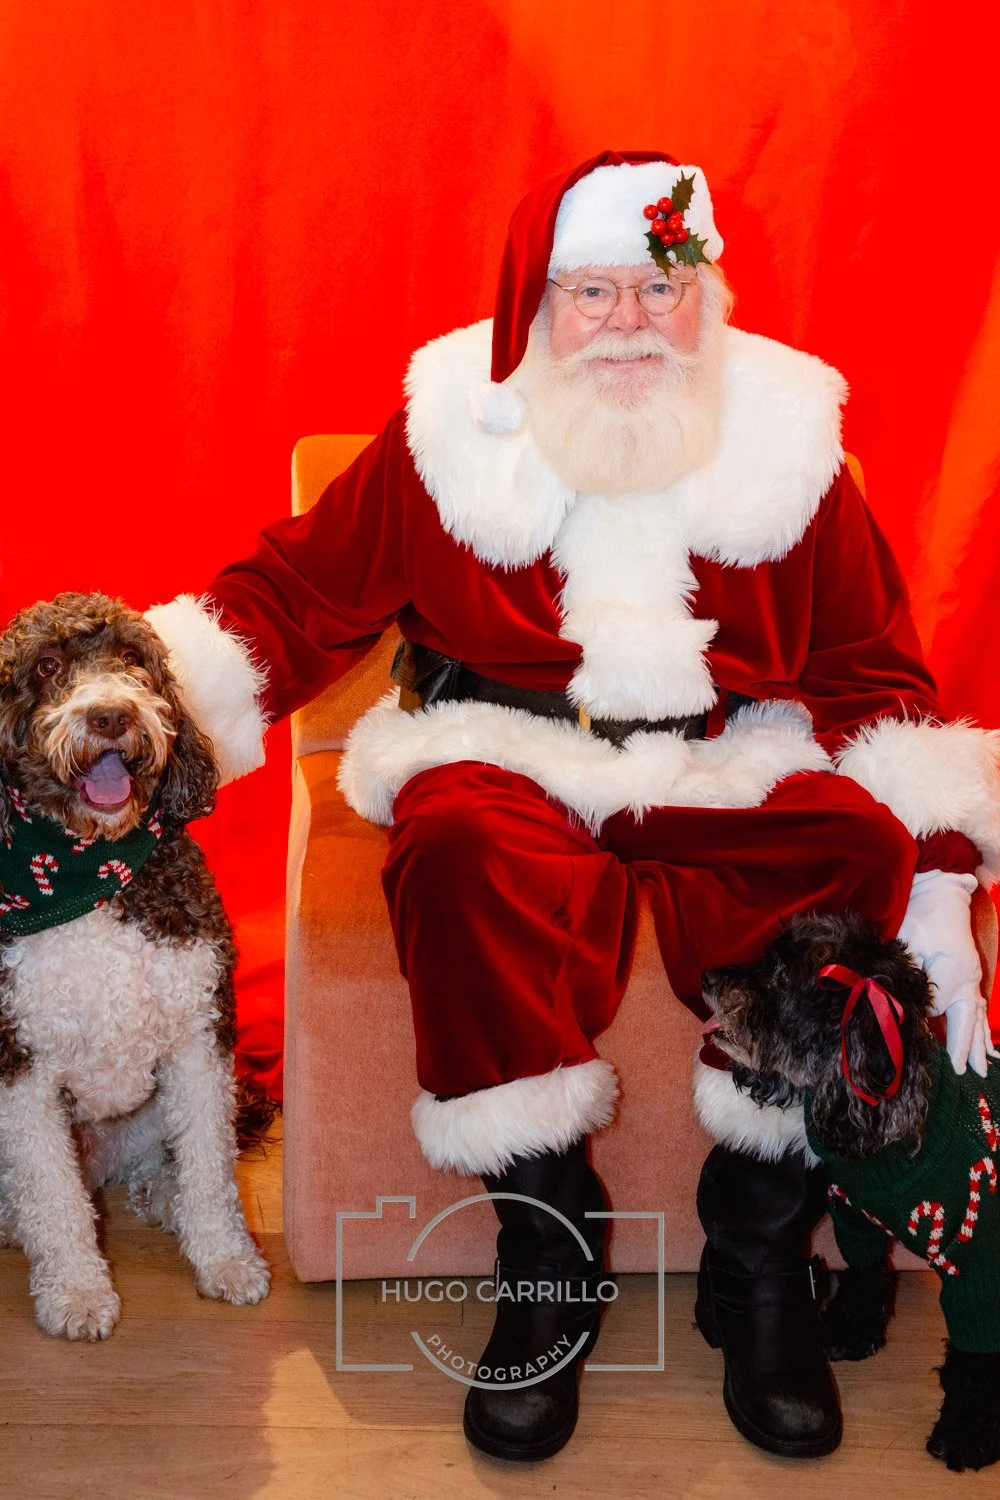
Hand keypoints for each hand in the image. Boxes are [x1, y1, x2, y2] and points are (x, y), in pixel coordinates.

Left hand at [897, 870, 998, 1076]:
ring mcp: (973, 976)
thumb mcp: (908, 943)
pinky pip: (979, 1006)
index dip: (932, 1026)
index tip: (930, 1046)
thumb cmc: (921, 916)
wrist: (941, 892)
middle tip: (965, 1073)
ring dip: (979, 1043)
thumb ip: (910, 974)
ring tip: (982, 1067)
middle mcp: (968, 978)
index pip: (939, 1008)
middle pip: (967, 1020)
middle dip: (966, 1048)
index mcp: (953, 971)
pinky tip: (987, 1043)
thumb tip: (912, 1006)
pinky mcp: (972, 973)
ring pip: (977, 1016)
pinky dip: (982, 1026)